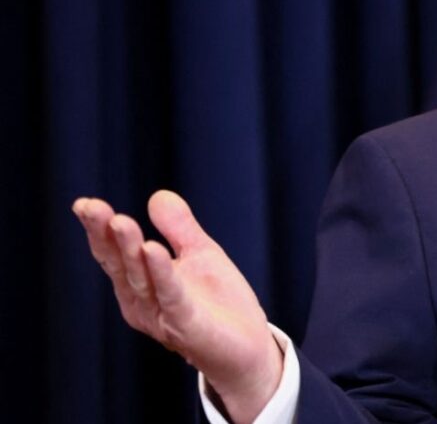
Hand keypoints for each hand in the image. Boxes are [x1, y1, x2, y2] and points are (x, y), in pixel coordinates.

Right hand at [73, 190, 283, 422]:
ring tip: (121, 221)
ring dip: (130, 249)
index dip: (98, 229)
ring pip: (140, 278)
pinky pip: (171, 295)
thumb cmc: (218, 303)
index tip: (84, 203)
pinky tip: (153, 249)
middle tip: (91, 207)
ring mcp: (161, 315)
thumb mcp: (200, 254)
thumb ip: (179, 228)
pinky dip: (161, 273)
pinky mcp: (186, 325)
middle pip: (120, 264)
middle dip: (106, 235)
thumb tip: (158, 195)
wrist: (247, 346)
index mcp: (140, 283)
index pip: (114, 253)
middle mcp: (142, 301)